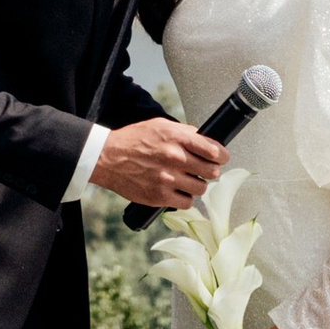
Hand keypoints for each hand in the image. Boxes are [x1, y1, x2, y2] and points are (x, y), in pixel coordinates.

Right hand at [92, 117, 226, 210]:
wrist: (108, 158)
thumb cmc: (133, 140)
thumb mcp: (160, 125)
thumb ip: (184, 132)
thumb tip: (205, 140)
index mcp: (176, 138)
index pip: (213, 150)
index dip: (221, 155)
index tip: (221, 157)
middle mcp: (174, 158)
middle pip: (211, 171)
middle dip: (210, 170)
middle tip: (204, 170)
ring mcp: (167, 179)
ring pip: (201, 188)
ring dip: (197, 184)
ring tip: (188, 180)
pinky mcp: (159, 196)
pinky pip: (186, 203)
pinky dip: (185, 198)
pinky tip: (177, 191)